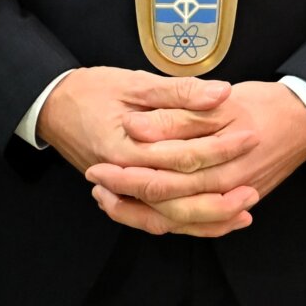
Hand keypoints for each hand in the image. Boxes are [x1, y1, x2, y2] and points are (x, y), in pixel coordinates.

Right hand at [37, 66, 247, 233]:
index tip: (251, 137)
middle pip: (176, 200)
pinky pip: (156, 219)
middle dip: (218, 199)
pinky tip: (212, 221)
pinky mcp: (124, 196)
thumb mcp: (134, 82)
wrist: (52, 107)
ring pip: (167, 218)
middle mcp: (123, 175)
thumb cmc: (91, 90)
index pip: (182, 156)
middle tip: (253, 191)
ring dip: (205, 220)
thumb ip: (178, 91)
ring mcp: (121, 190)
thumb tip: (220, 94)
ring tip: (242, 213)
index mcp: (126, 147)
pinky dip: (185, 223)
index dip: (219, 149)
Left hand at [84, 80, 305, 237]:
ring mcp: (229, 200)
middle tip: (95, 181)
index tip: (97, 165)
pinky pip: (196, 223)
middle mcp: (222, 189)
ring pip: (178, 220)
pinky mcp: (232, 203)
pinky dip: (167, 219)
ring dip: (140, 212)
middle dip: (125, 196)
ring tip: (109, 198)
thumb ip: (177, 114)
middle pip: (164, 203)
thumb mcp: (221, 101)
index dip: (125, 172)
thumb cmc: (263, 104)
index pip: (161, 175)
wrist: (305, 120)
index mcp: (216, 162)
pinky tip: (144, 209)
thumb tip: (136, 128)